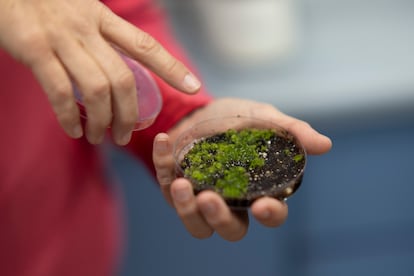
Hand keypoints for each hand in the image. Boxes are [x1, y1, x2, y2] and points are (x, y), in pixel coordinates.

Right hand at [0, 0, 200, 144]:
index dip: (172, 67)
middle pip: (123, 79)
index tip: (194, 86)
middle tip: (125, 135)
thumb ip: (101, 37)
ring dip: (103, 121)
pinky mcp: (34, 49)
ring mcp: (61, 38)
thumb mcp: (81, 12)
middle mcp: (87, 28)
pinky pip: (60, 92)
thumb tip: (119, 74)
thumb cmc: (46, 4)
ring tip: (101, 138)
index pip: (146, 46)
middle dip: (129, 113)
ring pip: (97, 89)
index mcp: (103, 18)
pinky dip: (70, 117)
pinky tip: (74, 131)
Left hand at [153, 98, 331, 240]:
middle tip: (210, 199)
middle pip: (231, 229)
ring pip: (197, 225)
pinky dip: (162, 166)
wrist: (203, 110)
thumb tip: (325, 145)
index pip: (271, 213)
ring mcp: (202, 198)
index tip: (263, 206)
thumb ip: (291, 131)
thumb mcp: (265, 119)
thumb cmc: (239, 119)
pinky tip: (164, 141)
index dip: (270, 215)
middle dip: (220, 219)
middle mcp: (231, 201)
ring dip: (186, 210)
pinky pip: (167, 188)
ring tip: (181, 184)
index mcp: (258, 190)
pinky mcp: (175, 188)